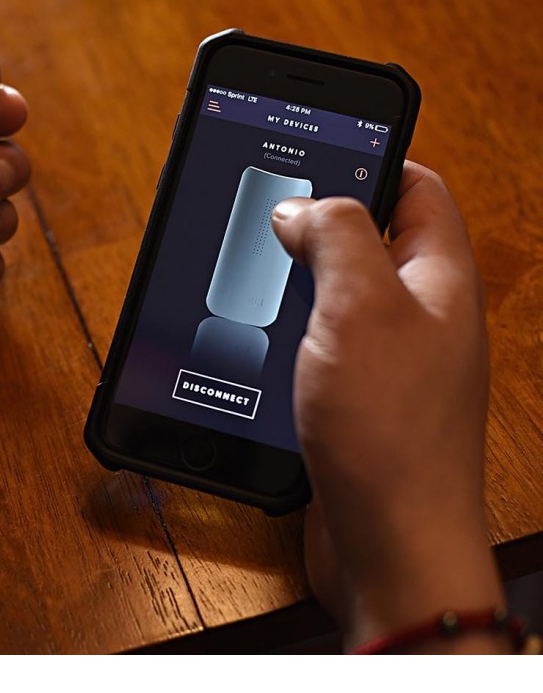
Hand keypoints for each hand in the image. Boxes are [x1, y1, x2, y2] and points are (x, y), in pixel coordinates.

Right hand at [271, 163, 503, 649]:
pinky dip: (286, 334)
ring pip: (338, 295)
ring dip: (294, 280)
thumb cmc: (392, 436)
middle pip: (371, 238)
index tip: (314, 144)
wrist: (393, 548)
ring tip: (250, 272)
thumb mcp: (361, 307)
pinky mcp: (356, 404)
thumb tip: (302, 207)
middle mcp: (422, 316)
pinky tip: (254, 340)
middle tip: (266, 210)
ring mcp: (391, 362)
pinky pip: (320, 347)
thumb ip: (335, 236)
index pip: (416, 187)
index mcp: (441, 278)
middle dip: (317, 220)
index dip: (369, 156)